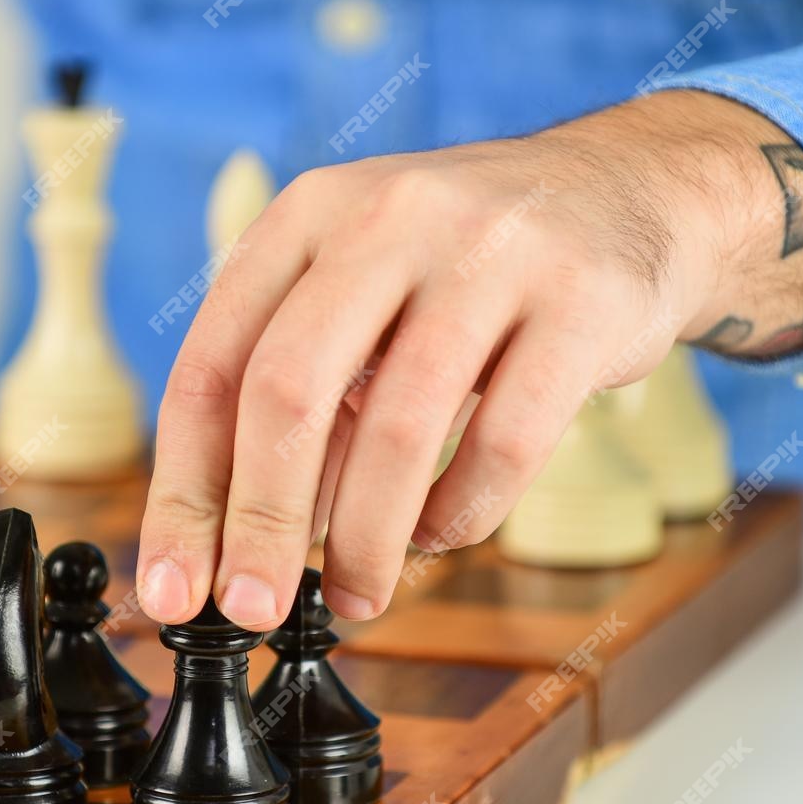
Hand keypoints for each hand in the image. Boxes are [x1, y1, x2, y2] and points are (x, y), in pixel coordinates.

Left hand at [135, 88, 802, 629]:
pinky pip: (505, 443)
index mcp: (310, 213)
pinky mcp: (581, 303)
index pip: (214, 365)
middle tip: (252, 611)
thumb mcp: (368, 296)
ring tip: (357, 595)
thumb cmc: (469, 268)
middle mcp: (389, 217)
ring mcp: (489, 253)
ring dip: (367, 541)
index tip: (173, 588)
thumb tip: (246, 539)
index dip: (183, 492)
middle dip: (260, 524)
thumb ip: (309, 396)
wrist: (629, 193)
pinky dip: (459, 514)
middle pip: (288, 391)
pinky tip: (438, 534)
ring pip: (397, 428)